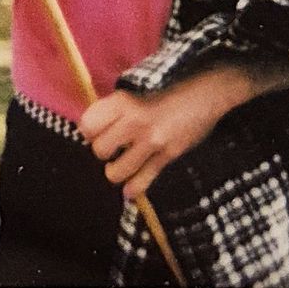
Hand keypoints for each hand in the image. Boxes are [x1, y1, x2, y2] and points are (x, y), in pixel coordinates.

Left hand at [79, 67, 256, 200]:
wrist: (201, 97)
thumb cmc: (163, 98)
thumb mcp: (133, 98)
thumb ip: (112, 114)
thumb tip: (87, 134)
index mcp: (122, 101)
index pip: (87, 125)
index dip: (89, 133)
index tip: (96, 133)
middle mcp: (134, 119)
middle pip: (99, 150)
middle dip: (104, 153)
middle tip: (114, 150)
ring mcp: (152, 138)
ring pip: (117, 170)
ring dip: (116, 173)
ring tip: (122, 168)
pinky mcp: (167, 154)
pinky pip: (143, 179)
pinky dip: (134, 188)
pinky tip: (131, 190)